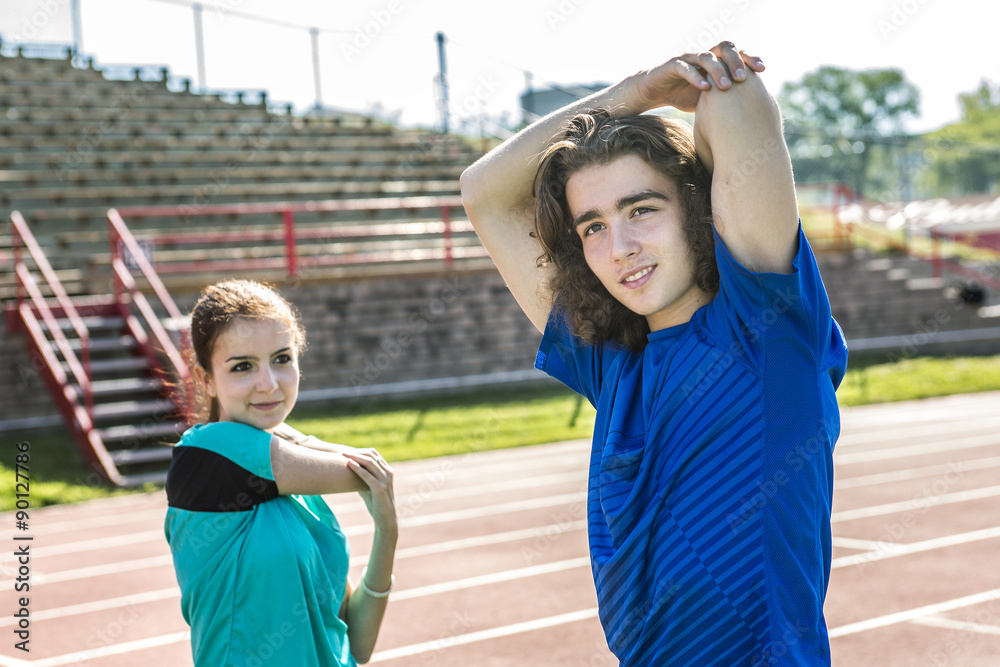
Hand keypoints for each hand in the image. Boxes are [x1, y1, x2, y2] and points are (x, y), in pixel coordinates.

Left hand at [344, 450, 396, 532]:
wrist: (385, 519)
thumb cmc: (376, 503)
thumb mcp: (368, 488)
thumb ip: (362, 479)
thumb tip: (349, 472)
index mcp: (387, 471)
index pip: (374, 455)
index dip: (360, 451)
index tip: (347, 451)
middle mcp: (388, 473)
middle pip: (371, 456)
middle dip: (356, 452)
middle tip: (342, 451)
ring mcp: (385, 480)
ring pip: (369, 463)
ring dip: (355, 457)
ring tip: (343, 455)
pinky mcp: (380, 488)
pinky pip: (367, 475)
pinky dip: (357, 468)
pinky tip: (348, 464)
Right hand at [630, 41, 764, 112]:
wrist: (655, 93)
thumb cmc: (685, 96)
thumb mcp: (710, 99)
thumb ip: (727, 99)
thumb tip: (753, 114)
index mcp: (716, 61)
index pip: (737, 53)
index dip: (750, 58)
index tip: (762, 70)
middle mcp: (704, 56)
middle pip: (725, 48)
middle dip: (736, 61)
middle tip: (743, 78)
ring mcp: (688, 59)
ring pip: (707, 57)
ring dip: (718, 70)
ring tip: (726, 86)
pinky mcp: (672, 65)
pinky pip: (685, 68)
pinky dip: (696, 77)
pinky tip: (705, 88)